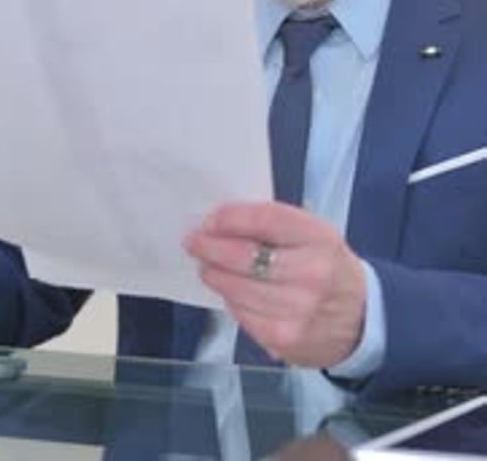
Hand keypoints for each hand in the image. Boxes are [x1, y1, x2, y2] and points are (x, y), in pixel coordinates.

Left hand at [185, 201, 365, 368]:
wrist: (363, 319)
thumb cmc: (329, 266)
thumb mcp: (315, 235)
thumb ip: (275, 226)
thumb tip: (222, 222)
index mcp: (320, 238)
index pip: (265, 220)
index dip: (230, 217)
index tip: (209, 219)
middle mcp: (312, 274)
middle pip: (244, 257)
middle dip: (210, 247)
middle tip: (193, 241)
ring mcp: (297, 311)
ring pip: (237, 288)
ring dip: (214, 274)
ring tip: (206, 266)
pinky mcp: (284, 340)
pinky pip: (241, 315)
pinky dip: (231, 300)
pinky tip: (230, 291)